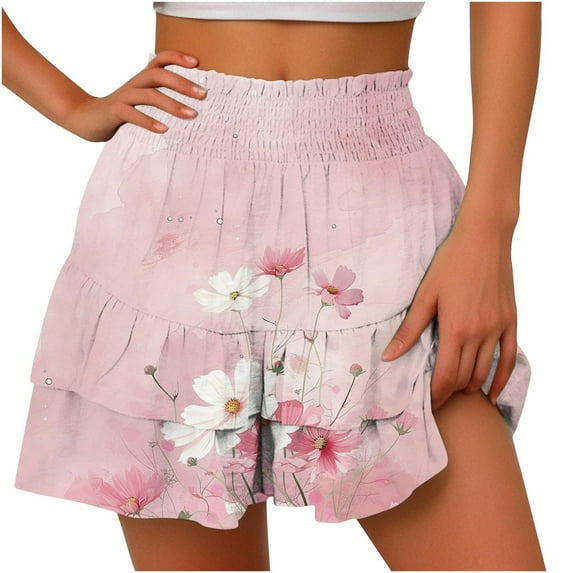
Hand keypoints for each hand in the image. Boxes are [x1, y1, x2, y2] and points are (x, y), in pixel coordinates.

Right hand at [66, 51, 205, 141]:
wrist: (89, 118)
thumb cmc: (123, 111)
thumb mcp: (143, 100)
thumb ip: (161, 96)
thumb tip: (194, 106)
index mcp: (142, 78)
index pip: (160, 60)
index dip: (177, 57)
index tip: (197, 62)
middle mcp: (135, 83)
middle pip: (158, 75)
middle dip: (182, 83)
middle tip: (203, 95)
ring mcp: (124, 96)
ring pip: (149, 95)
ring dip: (172, 104)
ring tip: (191, 115)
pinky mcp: (115, 111)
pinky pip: (133, 114)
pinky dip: (149, 121)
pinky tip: (163, 129)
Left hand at [381, 213, 517, 409]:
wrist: (484, 238)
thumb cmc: (450, 263)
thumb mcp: (425, 295)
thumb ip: (409, 329)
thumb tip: (388, 356)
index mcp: (455, 329)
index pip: (445, 376)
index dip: (436, 394)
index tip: (427, 402)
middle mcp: (480, 334)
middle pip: (464, 378)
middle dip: (449, 392)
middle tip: (437, 397)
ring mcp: (498, 328)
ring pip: (485, 371)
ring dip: (469, 386)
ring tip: (456, 391)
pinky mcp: (511, 321)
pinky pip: (509, 358)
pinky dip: (501, 379)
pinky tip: (491, 393)